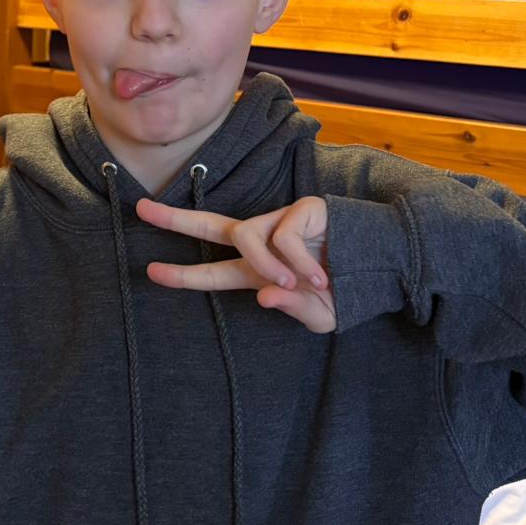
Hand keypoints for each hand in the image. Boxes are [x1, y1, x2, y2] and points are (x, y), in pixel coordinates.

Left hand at [136, 196, 335, 333]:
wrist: (384, 267)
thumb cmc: (348, 291)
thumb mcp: (320, 315)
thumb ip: (293, 308)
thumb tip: (266, 295)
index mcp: (260, 272)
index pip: (214, 270)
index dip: (184, 273)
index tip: (151, 271)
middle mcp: (264, 243)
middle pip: (211, 226)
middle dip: (175, 219)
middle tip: (140, 209)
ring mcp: (281, 223)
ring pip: (244, 235)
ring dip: (263, 263)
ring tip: (294, 281)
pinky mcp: (303, 210)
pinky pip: (282, 236)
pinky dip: (296, 261)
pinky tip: (320, 274)